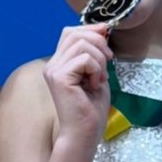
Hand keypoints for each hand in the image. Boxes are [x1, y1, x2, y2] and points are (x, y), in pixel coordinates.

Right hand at [42, 25, 112, 145]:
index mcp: (59, 63)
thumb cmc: (91, 109)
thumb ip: (96, 53)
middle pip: (75, 33)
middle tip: (108, 62)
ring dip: (99, 59)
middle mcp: (53, 65)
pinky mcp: (60, 77)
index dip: (90, 29)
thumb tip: (102, 28)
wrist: (85, 133)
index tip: (107, 37)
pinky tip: (94, 85)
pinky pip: (85, 59)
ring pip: (82, 44)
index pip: (70, 32)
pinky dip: (96, 70)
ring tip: (100, 78)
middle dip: (98, 42)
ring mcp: (54, 70)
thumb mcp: (97, 73)